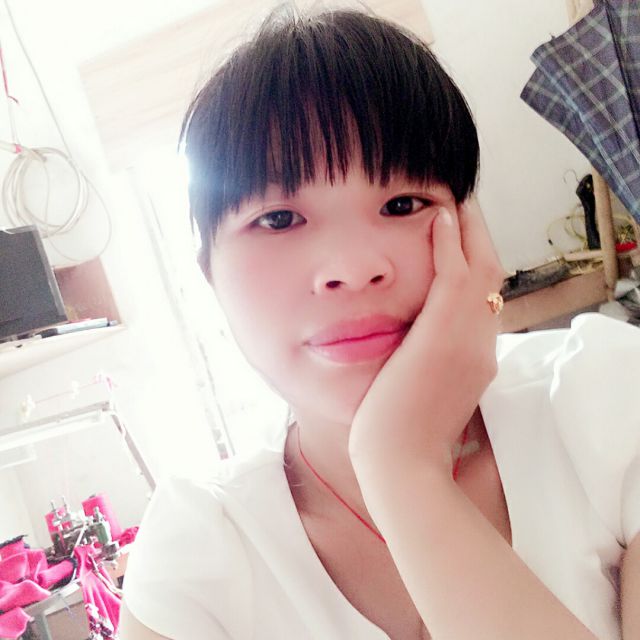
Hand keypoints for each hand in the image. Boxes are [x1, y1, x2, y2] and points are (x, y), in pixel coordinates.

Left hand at [348, 197, 505, 474]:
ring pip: (481, 268)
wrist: (399, 464)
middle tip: (466, 207)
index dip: (477, 266)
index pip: (484, 301)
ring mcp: (469, 339)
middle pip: (492, 278)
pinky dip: (450, 243)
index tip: (463, 242)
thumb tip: (413, 350)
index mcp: (477, 360)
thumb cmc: (401, 437)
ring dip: (469, 230)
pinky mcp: (444, 334)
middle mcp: (482, 345)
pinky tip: (438, 216)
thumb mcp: (423, 396)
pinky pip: (455, 274)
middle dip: (480, 239)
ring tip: (457, 200)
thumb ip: (429, 366)